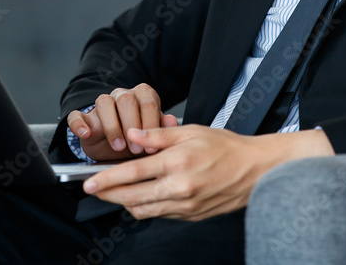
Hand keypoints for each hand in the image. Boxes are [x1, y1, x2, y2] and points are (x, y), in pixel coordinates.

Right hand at [67, 83, 178, 161]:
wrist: (113, 152)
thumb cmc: (136, 141)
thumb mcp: (152, 138)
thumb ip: (162, 128)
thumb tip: (172, 122)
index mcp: (142, 97)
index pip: (148, 102)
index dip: (150, 124)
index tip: (151, 146)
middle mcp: (122, 96)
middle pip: (126, 100)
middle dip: (132, 125)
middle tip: (136, 149)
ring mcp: (102, 105)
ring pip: (104, 102)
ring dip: (112, 126)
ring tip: (118, 146)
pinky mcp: (83, 117)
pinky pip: (77, 115)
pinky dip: (80, 124)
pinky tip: (86, 134)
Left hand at [82, 124, 333, 220]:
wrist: (256, 170)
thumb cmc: (226, 146)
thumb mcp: (191, 131)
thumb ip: (158, 135)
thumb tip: (132, 135)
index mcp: (178, 163)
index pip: (133, 173)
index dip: (107, 179)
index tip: (89, 182)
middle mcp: (180, 188)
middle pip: (132, 197)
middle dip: (109, 194)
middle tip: (93, 189)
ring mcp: (186, 206)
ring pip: (144, 211)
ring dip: (126, 203)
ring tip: (116, 191)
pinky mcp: (191, 216)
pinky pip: (160, 215)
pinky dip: (147, 207)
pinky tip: (143, 195)